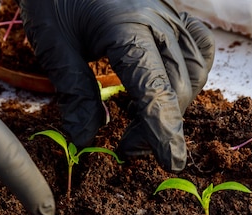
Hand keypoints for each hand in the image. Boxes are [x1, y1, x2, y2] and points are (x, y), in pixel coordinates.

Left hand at [18, 0, 214, 171]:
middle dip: (157, 127)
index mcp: (127, 28)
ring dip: (173, 106)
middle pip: (176, 87)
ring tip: (143, 124)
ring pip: (191, 72)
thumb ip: (74, 91)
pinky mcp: (171, 14)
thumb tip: (86, 139)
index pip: (154, 90)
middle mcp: (158, 22)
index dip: (163, 131)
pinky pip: (198, 47)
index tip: (171, 162)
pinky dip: (192, 74)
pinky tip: (170, 86)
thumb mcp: (53, 41)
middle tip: (125, 148)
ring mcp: (170, 16)